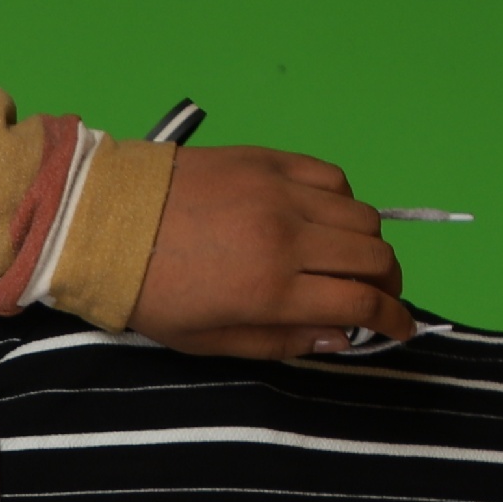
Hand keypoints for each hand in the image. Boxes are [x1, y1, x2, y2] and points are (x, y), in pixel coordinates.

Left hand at [130, 146, 412, 358]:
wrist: (102, 222)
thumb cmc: (148, 292)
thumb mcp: (207, 340)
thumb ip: (280, 342)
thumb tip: (340, 338)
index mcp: (270, 289)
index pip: (362, 304)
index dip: (393, 321)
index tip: (400, 330)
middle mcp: (287, 236)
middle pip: (375, 257)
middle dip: (390, 285)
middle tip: (379, 297)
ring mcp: (280, 191)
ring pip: (362, 215)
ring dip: (369, 244)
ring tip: (351, 261)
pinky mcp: (267, 160)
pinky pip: (331, 177)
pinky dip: (342, 201)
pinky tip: (323, 218)